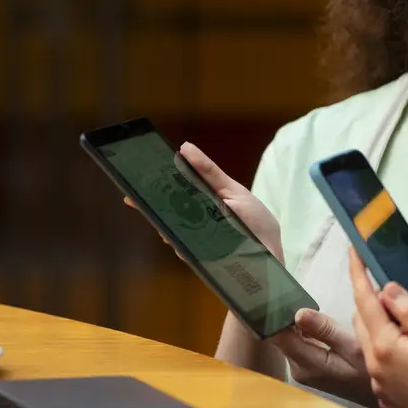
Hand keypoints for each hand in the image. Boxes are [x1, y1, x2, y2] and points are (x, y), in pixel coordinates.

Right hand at [123, 141, 283, 261]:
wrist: (272, 253)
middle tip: (134, 197)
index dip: (152, 187)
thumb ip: (209, 172)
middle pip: (166, 213)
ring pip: (171, 233)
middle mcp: (193, 222)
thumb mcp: (233, 190)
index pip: (171, 193)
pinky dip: (181, 244)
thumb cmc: (255, 219)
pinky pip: (185, 251)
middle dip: (150, 206)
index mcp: (200, 201)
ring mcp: (196, 241)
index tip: (134, 179)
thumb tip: (184, 148)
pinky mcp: (202, 259)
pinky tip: (175, 237)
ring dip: (164, 225)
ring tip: (154, 214)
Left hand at [274, 308, 374, 404]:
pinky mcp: (305, 369)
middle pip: (281, 336)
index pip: (278, 335)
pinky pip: (298, 344)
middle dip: (293, 319)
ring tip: (321, 318)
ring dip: (301, 326)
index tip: (292, 299)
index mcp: (306, 363)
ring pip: (289, 339)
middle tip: (316, 310)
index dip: (281, 315)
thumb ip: (326, 330)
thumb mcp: (353, 346)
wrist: (381, 394)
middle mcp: (297, 368)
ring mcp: (300, 370)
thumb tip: (299, 313)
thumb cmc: (369, 371)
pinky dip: (307, 334)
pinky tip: (322, 330)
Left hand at [349, 249, 407, 407]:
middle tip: (384, 280)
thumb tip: (387, 288)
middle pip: (362, 321)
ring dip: (377, 324)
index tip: (353, 250)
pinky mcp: (387, 397)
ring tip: (399, 313)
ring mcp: (379, 383)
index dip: (358, 272)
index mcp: (384, 345)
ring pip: (370, 343)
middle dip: (369, 298)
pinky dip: (387, 347)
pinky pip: (380, 364)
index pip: (366, 299)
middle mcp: (374, 365)